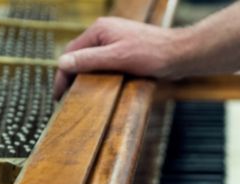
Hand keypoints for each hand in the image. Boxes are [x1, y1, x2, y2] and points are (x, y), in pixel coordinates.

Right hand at [53, 17, 188, 98]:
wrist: (181, 54)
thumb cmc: (153, 53)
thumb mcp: (117, 58)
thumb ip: (90, 60)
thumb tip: (62, 62)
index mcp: (99, 30)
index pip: (71, 52)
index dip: (63, 74)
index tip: (58, 94)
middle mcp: (106, 33)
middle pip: (81, 56)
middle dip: (73, 76)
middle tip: (66, 98)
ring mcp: (117, 41)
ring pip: (94, 61)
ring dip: (87, 77)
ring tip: (80, 95)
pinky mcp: (128, 51)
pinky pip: (108, 64)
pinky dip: (101, 75)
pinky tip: (101, 88)